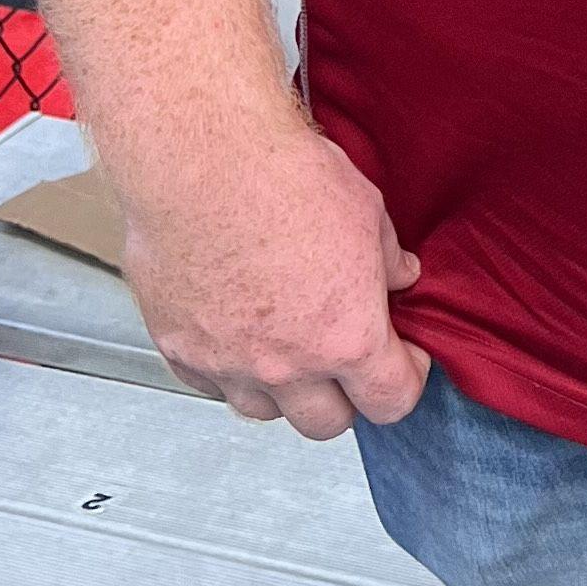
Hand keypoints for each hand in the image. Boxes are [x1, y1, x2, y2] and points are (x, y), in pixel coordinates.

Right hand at [115, 112, 430, 438]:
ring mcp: (228, 364)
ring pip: (264, 411)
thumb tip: (399, 277)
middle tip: (345, 359)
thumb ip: (387, 261)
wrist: (204, 161)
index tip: (404, 360)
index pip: (392, 402)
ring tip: (287, 345)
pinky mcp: (179, 349)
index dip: (407, 380)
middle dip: (345, 396)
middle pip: (327, 424)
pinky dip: (228, 371)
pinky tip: (237, 334)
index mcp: (347, 338)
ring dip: (283, 389)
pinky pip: (211, 385)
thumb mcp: (368, 213)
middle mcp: (288, 366)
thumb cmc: (285, 178)